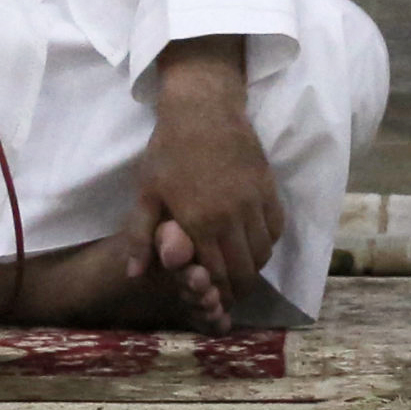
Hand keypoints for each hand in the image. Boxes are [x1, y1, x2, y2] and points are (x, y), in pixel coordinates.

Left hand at [125, 37, 281, 328]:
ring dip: (254, 267)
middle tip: (230, 292)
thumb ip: (141, 237)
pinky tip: (255, 243)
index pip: (217, 274)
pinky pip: (276, 229)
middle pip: (245, 270)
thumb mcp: (146, 193)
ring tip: (242, 271)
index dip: (217, 292)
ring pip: (264, 253)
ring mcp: (254, 203)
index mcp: (200, 223)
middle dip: (237, 287)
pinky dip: (268, 242)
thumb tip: (133, 275)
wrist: (203, 109)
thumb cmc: (168, 150)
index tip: (214, 299)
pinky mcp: (270, 189)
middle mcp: (232, 218)